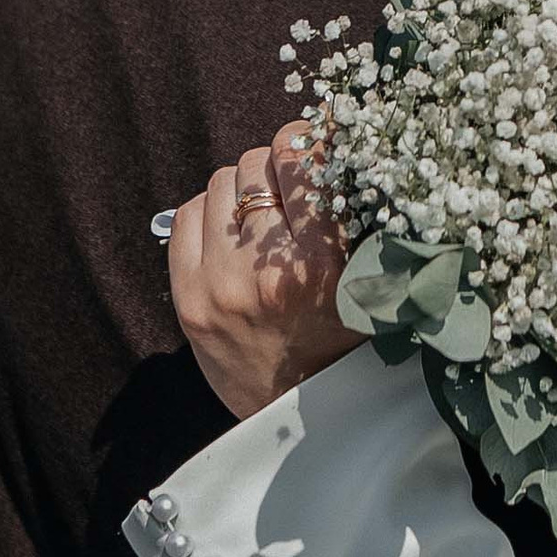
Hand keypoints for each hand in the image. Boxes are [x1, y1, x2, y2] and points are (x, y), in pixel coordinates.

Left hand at [168, 121, 359, 420]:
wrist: (304, 420)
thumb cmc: (350, 341)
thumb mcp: (370, 279)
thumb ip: (354, 215)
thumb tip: (331, 136)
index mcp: (325, 265)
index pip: (300, 158)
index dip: (307, 140)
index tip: (316, 145)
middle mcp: (268, 272)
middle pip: (256, 164)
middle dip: (276, 167)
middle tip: (291, 190)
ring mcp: (220, 286)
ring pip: (219, 184)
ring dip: (242, 189)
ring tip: (263, 218)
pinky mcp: (188, 299)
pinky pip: (186, 216)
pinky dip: (208, 214)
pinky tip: (231, 237)